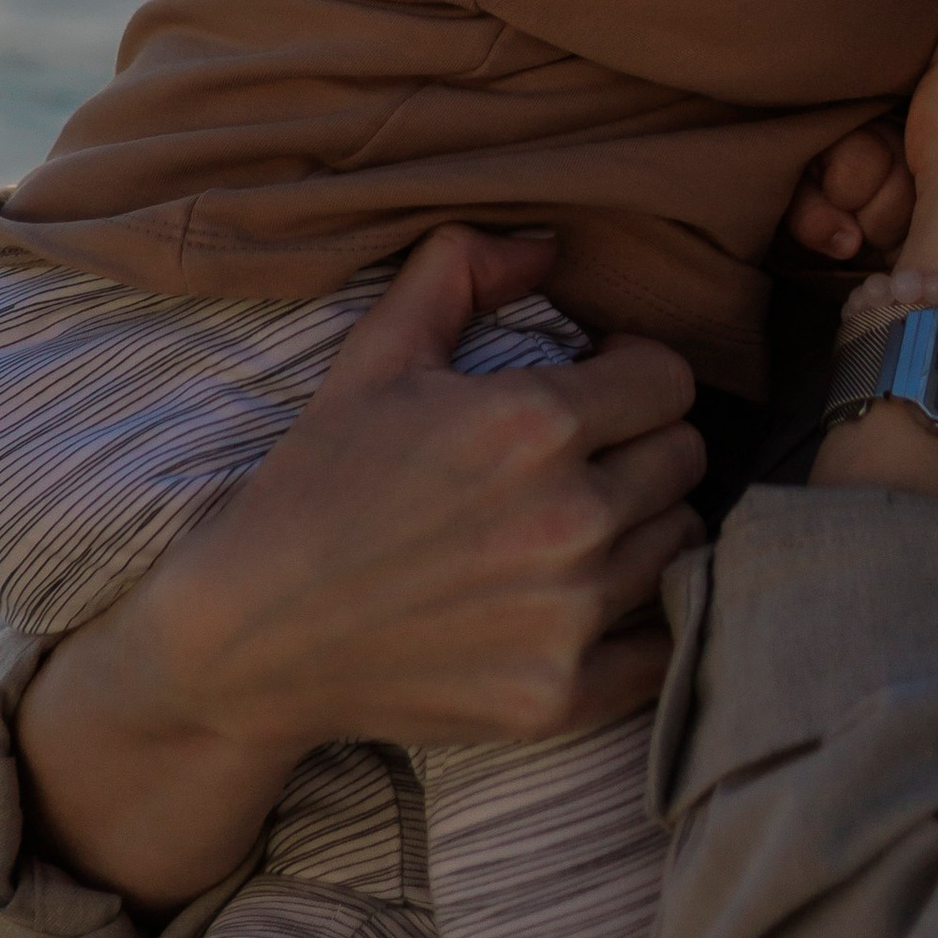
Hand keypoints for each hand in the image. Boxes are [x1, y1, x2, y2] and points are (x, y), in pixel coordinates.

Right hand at [16, 228, 705, 912]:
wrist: (251, 632)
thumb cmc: (318, 482)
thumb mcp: (377, 356)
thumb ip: (462, 271)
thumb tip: (550, 243)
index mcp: (537, 424)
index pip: (673, 382)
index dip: (635, 375)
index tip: (598, 387)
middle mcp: (571, 520)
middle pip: (686, 460)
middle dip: (643, 444)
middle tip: (582, 458)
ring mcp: (571, 615)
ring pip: (680, 543)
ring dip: (641, 527)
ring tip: (569, 525)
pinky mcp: (561, 694)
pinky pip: (663, 644)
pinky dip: (636, 623)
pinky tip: (578, 599)